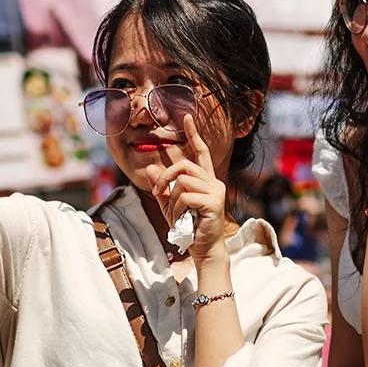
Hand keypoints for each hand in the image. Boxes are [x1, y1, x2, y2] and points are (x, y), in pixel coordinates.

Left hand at [156, 112, 230, 261]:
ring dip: (171, 200)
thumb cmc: (189, 229)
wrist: (204, 250)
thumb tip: (152, 168)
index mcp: (206, 181)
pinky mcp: (213, 202)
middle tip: (158, 193)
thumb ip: (162, 188)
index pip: (201, 152)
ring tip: (175, 216)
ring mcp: (216, 192)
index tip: (187, 116)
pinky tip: (180, 221)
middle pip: (184, 165)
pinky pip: (184, 196)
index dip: (194, 134)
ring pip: (182, 182)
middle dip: (166, 178)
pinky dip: (176, 209)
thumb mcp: (170, 206)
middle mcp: (214, 183)